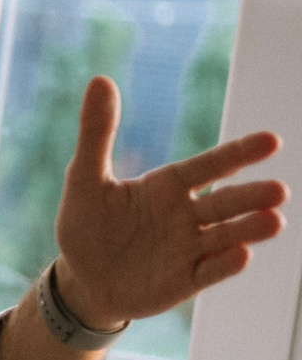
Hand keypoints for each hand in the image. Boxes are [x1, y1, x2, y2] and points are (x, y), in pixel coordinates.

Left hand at [55, 75, 286, 327]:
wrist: (81, 279)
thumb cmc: (87, 225)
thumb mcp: (84, 179)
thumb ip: (97, 133)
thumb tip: (99, 79)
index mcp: (169, 186)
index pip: (210, 165)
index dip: (239, 154)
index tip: (271, 141)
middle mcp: (188, 214)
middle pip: (226, 202)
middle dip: (251, 197)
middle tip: (278, 191)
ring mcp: (189, 249)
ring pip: (227, 235)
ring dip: (250, 229)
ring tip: (275, 220)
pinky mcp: (184, 280)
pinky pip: (208, 271)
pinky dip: (224, 264)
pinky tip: (242, 255)